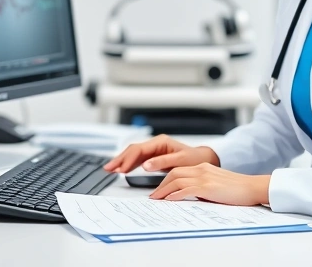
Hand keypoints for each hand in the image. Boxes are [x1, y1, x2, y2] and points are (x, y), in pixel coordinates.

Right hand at [103, 134, 219, 173]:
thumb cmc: (195, 160)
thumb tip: (145, 165)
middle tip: (108, 168)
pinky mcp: (154, 157)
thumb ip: (163, 162)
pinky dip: (128, 164)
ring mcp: (154, 150)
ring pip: (133, 154)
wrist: (203, 160)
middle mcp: (155, 144)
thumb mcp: (181, 161)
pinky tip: (121, 169)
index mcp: (161, 142)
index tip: (120, 169)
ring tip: (110, 169)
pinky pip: (138, 159)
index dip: (128, 159)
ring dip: (121, 161)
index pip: (139, 150)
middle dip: (120, 159)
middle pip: (133, 150)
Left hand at [149, 163, 270, 205]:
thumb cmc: (238, 189)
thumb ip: (203, 187)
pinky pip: (186, 189)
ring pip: (177, 180)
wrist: (253, 187)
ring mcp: (204, 177)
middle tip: (153, 196)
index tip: (159, 190)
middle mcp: (202, 169)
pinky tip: (169, 200)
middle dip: (161, 185)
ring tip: (156, 200)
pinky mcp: (208, 187)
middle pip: (174, 173)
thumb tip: (190, 196)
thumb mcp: (216, 184)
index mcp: (204, 167)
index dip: (166, 180)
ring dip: (164, 190)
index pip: (179, 170)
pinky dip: (175, 194)